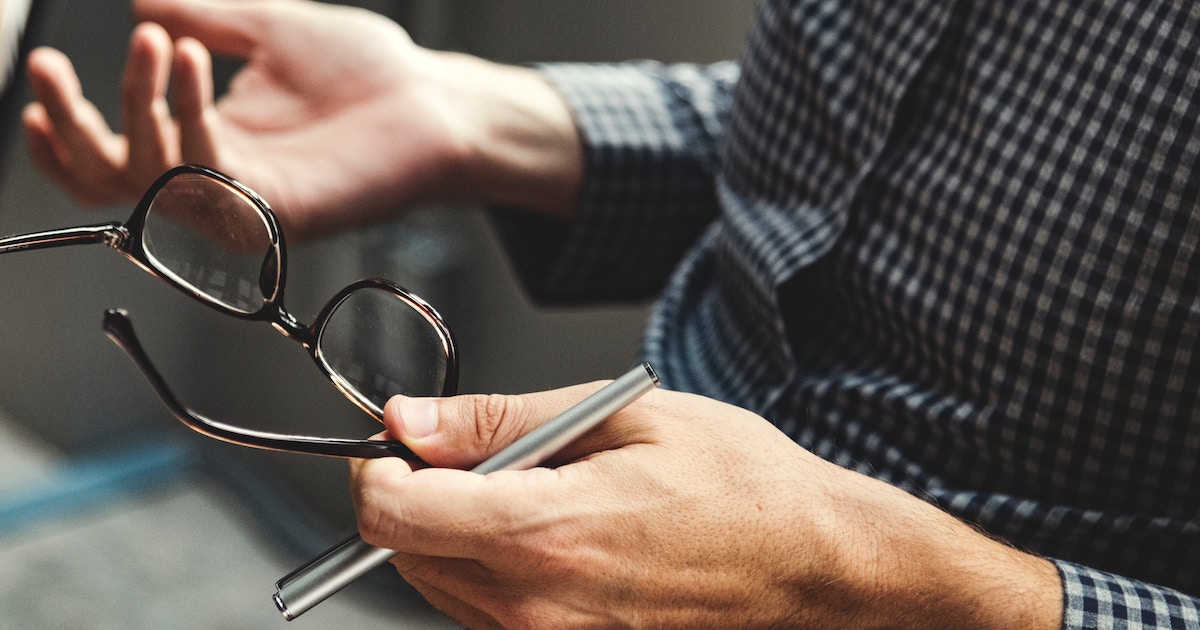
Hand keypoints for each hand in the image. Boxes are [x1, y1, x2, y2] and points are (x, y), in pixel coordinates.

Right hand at [23, 0, 581, 240]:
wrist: (435, 97)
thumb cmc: (367, 71)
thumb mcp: (269, 29)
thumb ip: (202, 18)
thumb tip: (139, 1)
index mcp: (211, 144)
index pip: (118, 158)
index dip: (68, 131)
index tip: (41, 76)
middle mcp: (222, 181)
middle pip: (115, 182)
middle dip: (74, 127)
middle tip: (51, 69)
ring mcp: (251, 202)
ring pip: (153, 180)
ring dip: (136, 104)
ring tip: (155, 40)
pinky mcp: (283, 213)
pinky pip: (208, 179)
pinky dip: (185, 116)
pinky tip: (186, 57)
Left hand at [350, 383, 1062, 628]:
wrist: (814, 564)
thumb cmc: (739, 485)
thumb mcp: (621, 417)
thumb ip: (498, 420)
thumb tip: (410, 419)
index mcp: (546, 532)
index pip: (393, 514)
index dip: (380, 467)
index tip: (405, 441)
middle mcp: (537, 606)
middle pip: (403, 554)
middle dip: (417, 496)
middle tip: (479, 453)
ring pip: (440, 587)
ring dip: (455, 533)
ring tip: (537, 490)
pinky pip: (488, 615)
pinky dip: (493, 568)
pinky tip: (556, 533)